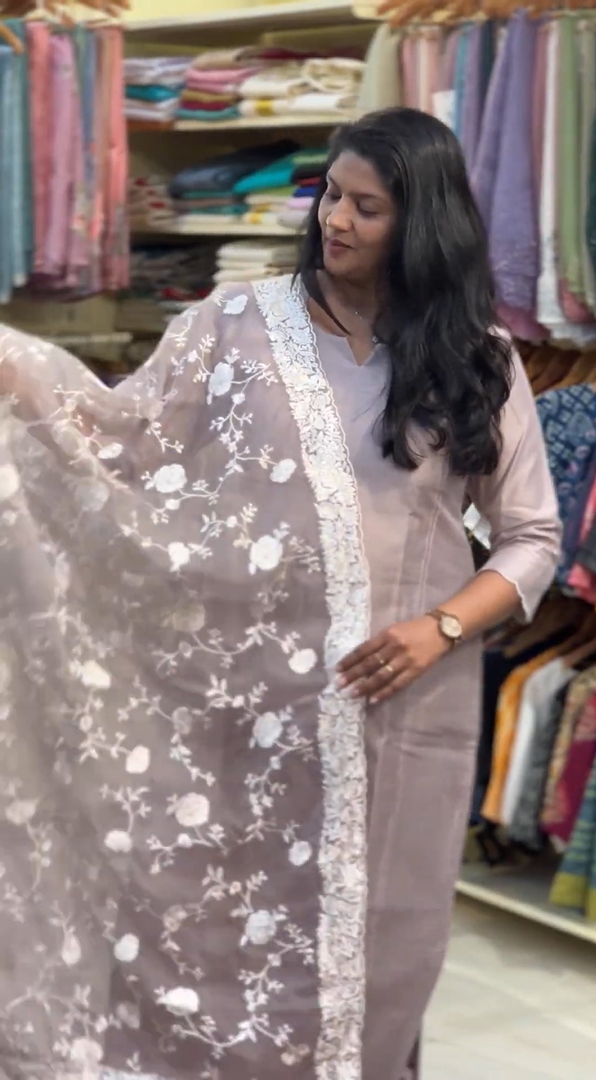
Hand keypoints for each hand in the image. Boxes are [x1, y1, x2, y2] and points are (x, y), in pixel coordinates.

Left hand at [336, 617, 450, 704]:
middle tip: (339, 684)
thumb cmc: (414, 629)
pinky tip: (372, 699)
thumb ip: (379, 643)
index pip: (364, 649)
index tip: (337, 669)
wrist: (441, 630)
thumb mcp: (394, 630)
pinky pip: (397, 684)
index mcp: (387, 634)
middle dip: (353, 674)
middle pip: (370, 663)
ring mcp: (405, 659)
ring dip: (365, 686)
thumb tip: (360, 659)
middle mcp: (394, 646)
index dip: (350, 660)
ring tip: (352, 694)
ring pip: (381, 675)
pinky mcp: (416, 670)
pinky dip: (384, 692)